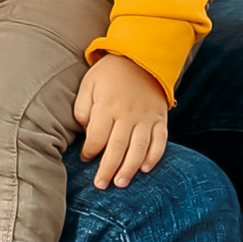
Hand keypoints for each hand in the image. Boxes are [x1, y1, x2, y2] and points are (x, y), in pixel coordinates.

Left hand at [75, 52, 170, 188]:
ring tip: (121, 183)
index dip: (89, 151)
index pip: (97, 137)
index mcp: (108, 106)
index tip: (85, 158)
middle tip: (101, 185)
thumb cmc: (110, 73)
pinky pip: (160, 140)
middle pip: (117, 147)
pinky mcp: (160, 118)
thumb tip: (84, 130)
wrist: (141, 56)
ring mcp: (146, 117)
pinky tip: (146, 169)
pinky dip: (155, 156)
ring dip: (130, 167)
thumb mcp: (89, 83)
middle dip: (108, 168)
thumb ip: (82, 107)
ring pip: (139, 147)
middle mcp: (128, 114)